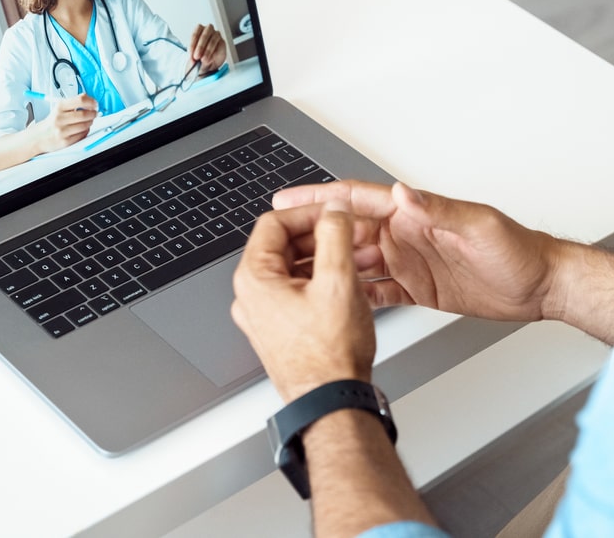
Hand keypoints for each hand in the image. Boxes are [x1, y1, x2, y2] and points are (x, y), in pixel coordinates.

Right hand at [35, 94, 97, 151]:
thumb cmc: (52, 122)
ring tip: (88, 121)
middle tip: (94, 113)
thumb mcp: (60, 109)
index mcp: (59, 107)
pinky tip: (82, 129)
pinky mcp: (65, 141)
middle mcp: (60, 118)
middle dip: (93, 114)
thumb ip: (74, 103)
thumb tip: (92, 102)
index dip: (91, 102)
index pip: (80, 100)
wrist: (39, 137)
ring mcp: (62, 130)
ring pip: (85, 125)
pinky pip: (82, 135)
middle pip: (84, 114)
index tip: (95, 104)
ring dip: (90, 123)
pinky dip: (86, 131)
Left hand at [189, 24, 226, 73]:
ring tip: (203, 60)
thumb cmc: (200, 53)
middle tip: (196, 57)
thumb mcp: (194, 55)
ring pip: (212, 41)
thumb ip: (193, 56)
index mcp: (199, 29)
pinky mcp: (222, 42)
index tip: (191, 55)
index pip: (195, 35)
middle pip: (204, 36)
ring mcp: (216, 34)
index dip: (192, 46)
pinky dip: (214, 54)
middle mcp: (208, 29)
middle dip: (200, 47)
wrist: (210, 60)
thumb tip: (193, 60)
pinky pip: (219, 47)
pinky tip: (210, 59)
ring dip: (207, 51)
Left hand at [231, 203, 375, 402]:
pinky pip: (299, 292)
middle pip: (284, 245)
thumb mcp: (338, 281)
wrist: (332, 402)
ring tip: (361, 258)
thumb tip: (334, 211)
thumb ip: (335, 235)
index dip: (309, 212)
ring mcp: (265, 316)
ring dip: (327, 258)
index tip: (335, 213)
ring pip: (295, 269)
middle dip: (323, 236)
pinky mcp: (281, 330)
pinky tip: (352, 283)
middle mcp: (252, 297)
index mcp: (254, 279)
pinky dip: (323, 281)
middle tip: (353, 234)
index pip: (274, 223)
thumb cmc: (330, 355)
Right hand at [272, 181, 553, 321]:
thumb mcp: (478, 227)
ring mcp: (409, 261)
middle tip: (276, 241)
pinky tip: (331, 300)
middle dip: (311, 233)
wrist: (541, 285)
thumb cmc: (518, 251)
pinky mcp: (417, 288)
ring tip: (291, 271)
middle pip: (347, 231)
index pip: (358, 201)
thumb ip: (439, 209)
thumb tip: (402, 192)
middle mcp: (406, 234)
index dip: (321, 198)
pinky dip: (352, 293)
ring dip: (325, 264)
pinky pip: (375, 290)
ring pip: (354, 261)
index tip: (288, 198)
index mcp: (414, 214)